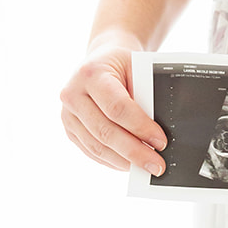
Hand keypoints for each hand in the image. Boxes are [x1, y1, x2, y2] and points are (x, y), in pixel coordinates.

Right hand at [60, 44, 167, 175]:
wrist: (101, 59)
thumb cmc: (123, 63)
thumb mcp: (136, 68)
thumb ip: (143, 95)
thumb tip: (157, 132)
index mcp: (91, 74)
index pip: (117, 107)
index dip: (140, 127)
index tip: (160, 141)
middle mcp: (73, 95)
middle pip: (105, 131)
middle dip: (134, 152)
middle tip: (157, 165)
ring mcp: (67, 114)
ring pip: (97, 146)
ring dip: (123, 161)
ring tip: (145, 168)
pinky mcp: (69, 129)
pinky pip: (91, 151)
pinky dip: (111, 161)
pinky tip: (128, 165)